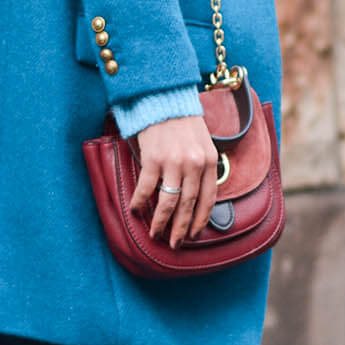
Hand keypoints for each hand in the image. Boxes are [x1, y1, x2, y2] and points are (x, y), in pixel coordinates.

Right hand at [129, 115, 218, 248]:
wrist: (164, 100)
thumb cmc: (183, 123)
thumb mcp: (202, 144)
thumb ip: (201, 168)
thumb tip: (195, 197)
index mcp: (208, 161)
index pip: (208, 199)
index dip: (200, 219)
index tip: (193, 234)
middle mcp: (193, 164)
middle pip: (188, 204)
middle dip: (180, 228)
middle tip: (175, 244)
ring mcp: (173, 162)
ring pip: (168, 201)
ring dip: (161, 221)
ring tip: (155, 234)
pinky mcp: (153, 158)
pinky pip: (146, 187)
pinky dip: (140, 201)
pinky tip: (136, 210)